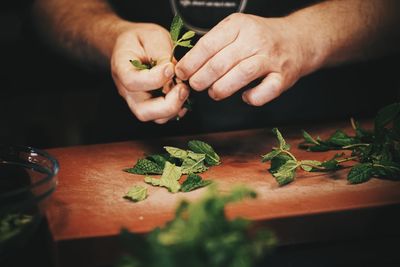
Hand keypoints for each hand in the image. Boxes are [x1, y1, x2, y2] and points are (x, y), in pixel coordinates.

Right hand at [111, 23, 188, 122]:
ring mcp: (138, 101)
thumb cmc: (142, 39)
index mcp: (122, 69)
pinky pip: (164, 116)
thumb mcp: (152, 36)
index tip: (170, 68)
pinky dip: (177, 109)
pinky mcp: (152, 105)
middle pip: (143, 110)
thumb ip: (162, 54)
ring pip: (155, 118)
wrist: (134, 45)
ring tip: (185, 89)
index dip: (154, 79)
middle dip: (168, 104)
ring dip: (175, 108)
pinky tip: (184, 95)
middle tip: (183, 88)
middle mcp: (127, 90)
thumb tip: (175, 72)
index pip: (133, 82)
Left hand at [175, 13, 310, 105]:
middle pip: (221, 62)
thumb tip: (188, 65)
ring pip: (242, 74)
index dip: (191, 62)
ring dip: (222, 88)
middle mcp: (255, 39)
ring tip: (214, 92)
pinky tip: (245, 96)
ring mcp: (271, 58)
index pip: (208, 45)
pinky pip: (266, 90)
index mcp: (239, 25)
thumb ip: (215, 44)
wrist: (298, 39)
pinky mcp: (283, 76)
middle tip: (195, 85)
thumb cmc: (261, 37)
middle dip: (202, 78)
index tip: (182, 72)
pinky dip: (253, 97)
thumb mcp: (237, 29)